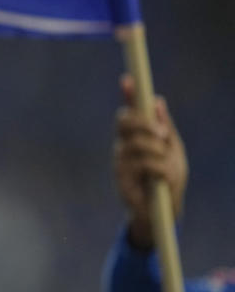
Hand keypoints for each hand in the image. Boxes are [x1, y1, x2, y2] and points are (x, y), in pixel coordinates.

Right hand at [113, 75, 187, 249]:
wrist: (163, 212)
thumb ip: (164, 126)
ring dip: (158, 151)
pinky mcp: (121, 179)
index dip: (128, 95)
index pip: (129, 111)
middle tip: (163, 135)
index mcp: (135, 138)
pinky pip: (145, 163)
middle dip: (146, 124)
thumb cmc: (168, 180)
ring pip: (139, 142)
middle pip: (126, 121)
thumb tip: (157, 100)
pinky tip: (162, 180)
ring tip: (166, 166)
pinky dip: (160, 169)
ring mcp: (120, 162)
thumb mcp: (172, 150)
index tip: (128, 79)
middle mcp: (123, 146)